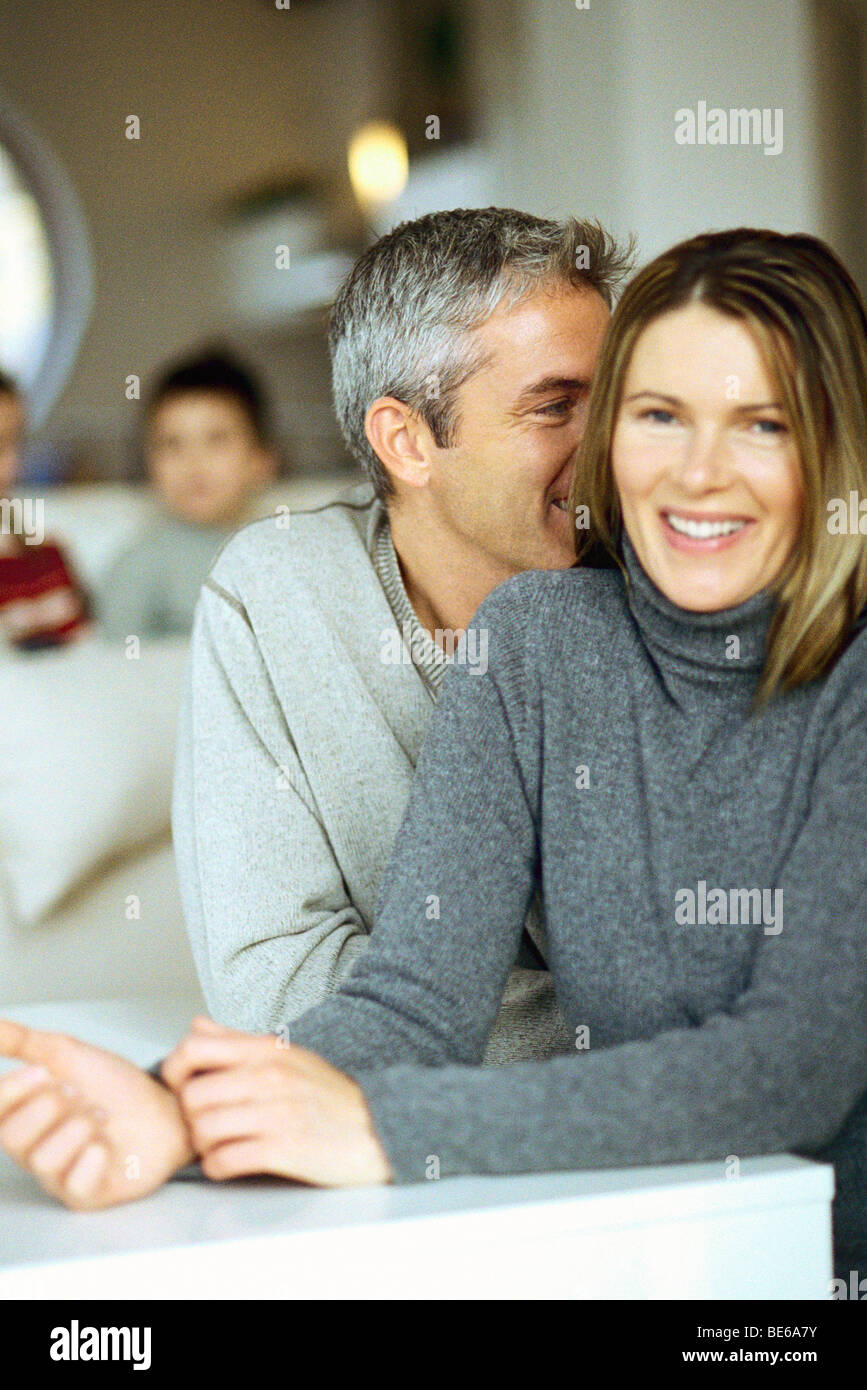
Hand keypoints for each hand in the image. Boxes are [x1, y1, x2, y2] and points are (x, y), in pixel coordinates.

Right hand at [0, 1020, 194, 1209]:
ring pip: (43, 1161)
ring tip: (101, 1117)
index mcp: (26, 1115)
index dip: (11, 1092)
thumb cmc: (116, 1088)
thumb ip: (25, 1043)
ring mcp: (61, 1175)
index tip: (43, 1072)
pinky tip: (106, 1145)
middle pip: (13, 1138)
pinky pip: (76, 1185)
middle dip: (49, 1107)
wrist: (166, 1108)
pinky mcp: (88, 1195)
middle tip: (79, 1093)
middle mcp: (36, 1148)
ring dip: (77, 1128)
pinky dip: (93, 1159)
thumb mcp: (69, 1055)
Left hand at [161, 1017, 391, 1185]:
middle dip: (189, 1117)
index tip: (183, 1087)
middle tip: (203, 1124)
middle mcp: (269, 1077)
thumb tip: (196, 1026)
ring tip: (218, 1145)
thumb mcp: (286, 1055)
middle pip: (192, 1096)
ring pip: (204, 1131)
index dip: (175, 1070)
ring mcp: (277, 1113)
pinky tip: (230, 1163)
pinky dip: (218, 1167)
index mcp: (267, 1050)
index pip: (193, 1048)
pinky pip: (224, 1161)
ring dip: (203, 1145)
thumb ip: (237, 1042)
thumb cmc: (327, 1094)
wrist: (377, 1128)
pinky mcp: (285, 1150)